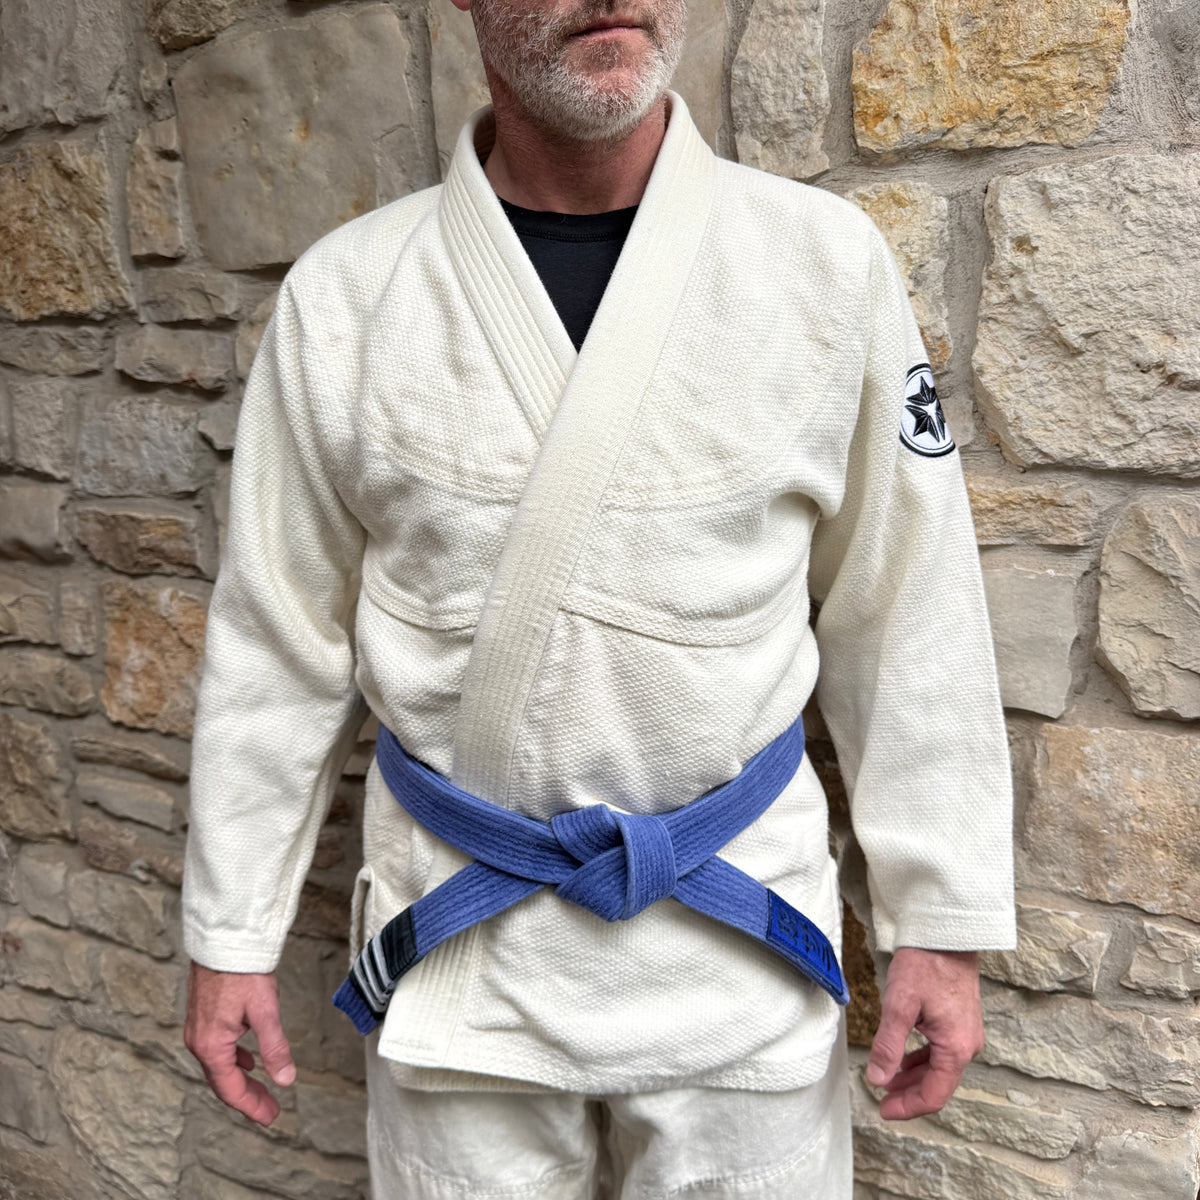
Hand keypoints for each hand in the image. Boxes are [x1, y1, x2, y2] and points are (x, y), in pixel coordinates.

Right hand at [184, 962, 295, 1125]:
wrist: (223, 940)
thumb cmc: (242, 972)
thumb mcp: (264, 1011)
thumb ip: (274, 1047)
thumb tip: (286, 1078)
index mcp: (211, 1046)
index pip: (230, 1089)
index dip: (251, 1106)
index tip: (270, 1116)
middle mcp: (199, 1041)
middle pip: (223, 1081)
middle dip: (248, 1097)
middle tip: (270, 1110)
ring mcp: (198, 1029)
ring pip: (220, 1065)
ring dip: (242, 1080)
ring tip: (263, 1089)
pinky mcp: (203, 1016)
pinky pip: (218, 1049)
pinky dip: (235, 1060)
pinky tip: (248, 1060)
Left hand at [865, 947, 983, 1120]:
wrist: (946, 935)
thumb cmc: (925, 964)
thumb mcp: (899, 1005)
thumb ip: (888, 1045)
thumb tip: (877, 1079)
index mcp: (956, 1048)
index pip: (934, 1095)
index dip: (908, 1108)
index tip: (883, 1111)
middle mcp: (967, 1045)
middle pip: (938, 1085)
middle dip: (908, 1095)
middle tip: (881, 1100)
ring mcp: (965, 1033)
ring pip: (939, 1069)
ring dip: (913, 1078)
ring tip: (886, 1080)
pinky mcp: (960, 1021)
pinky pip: (941, 1052)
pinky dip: (920, 1060)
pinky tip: (902, 1058)